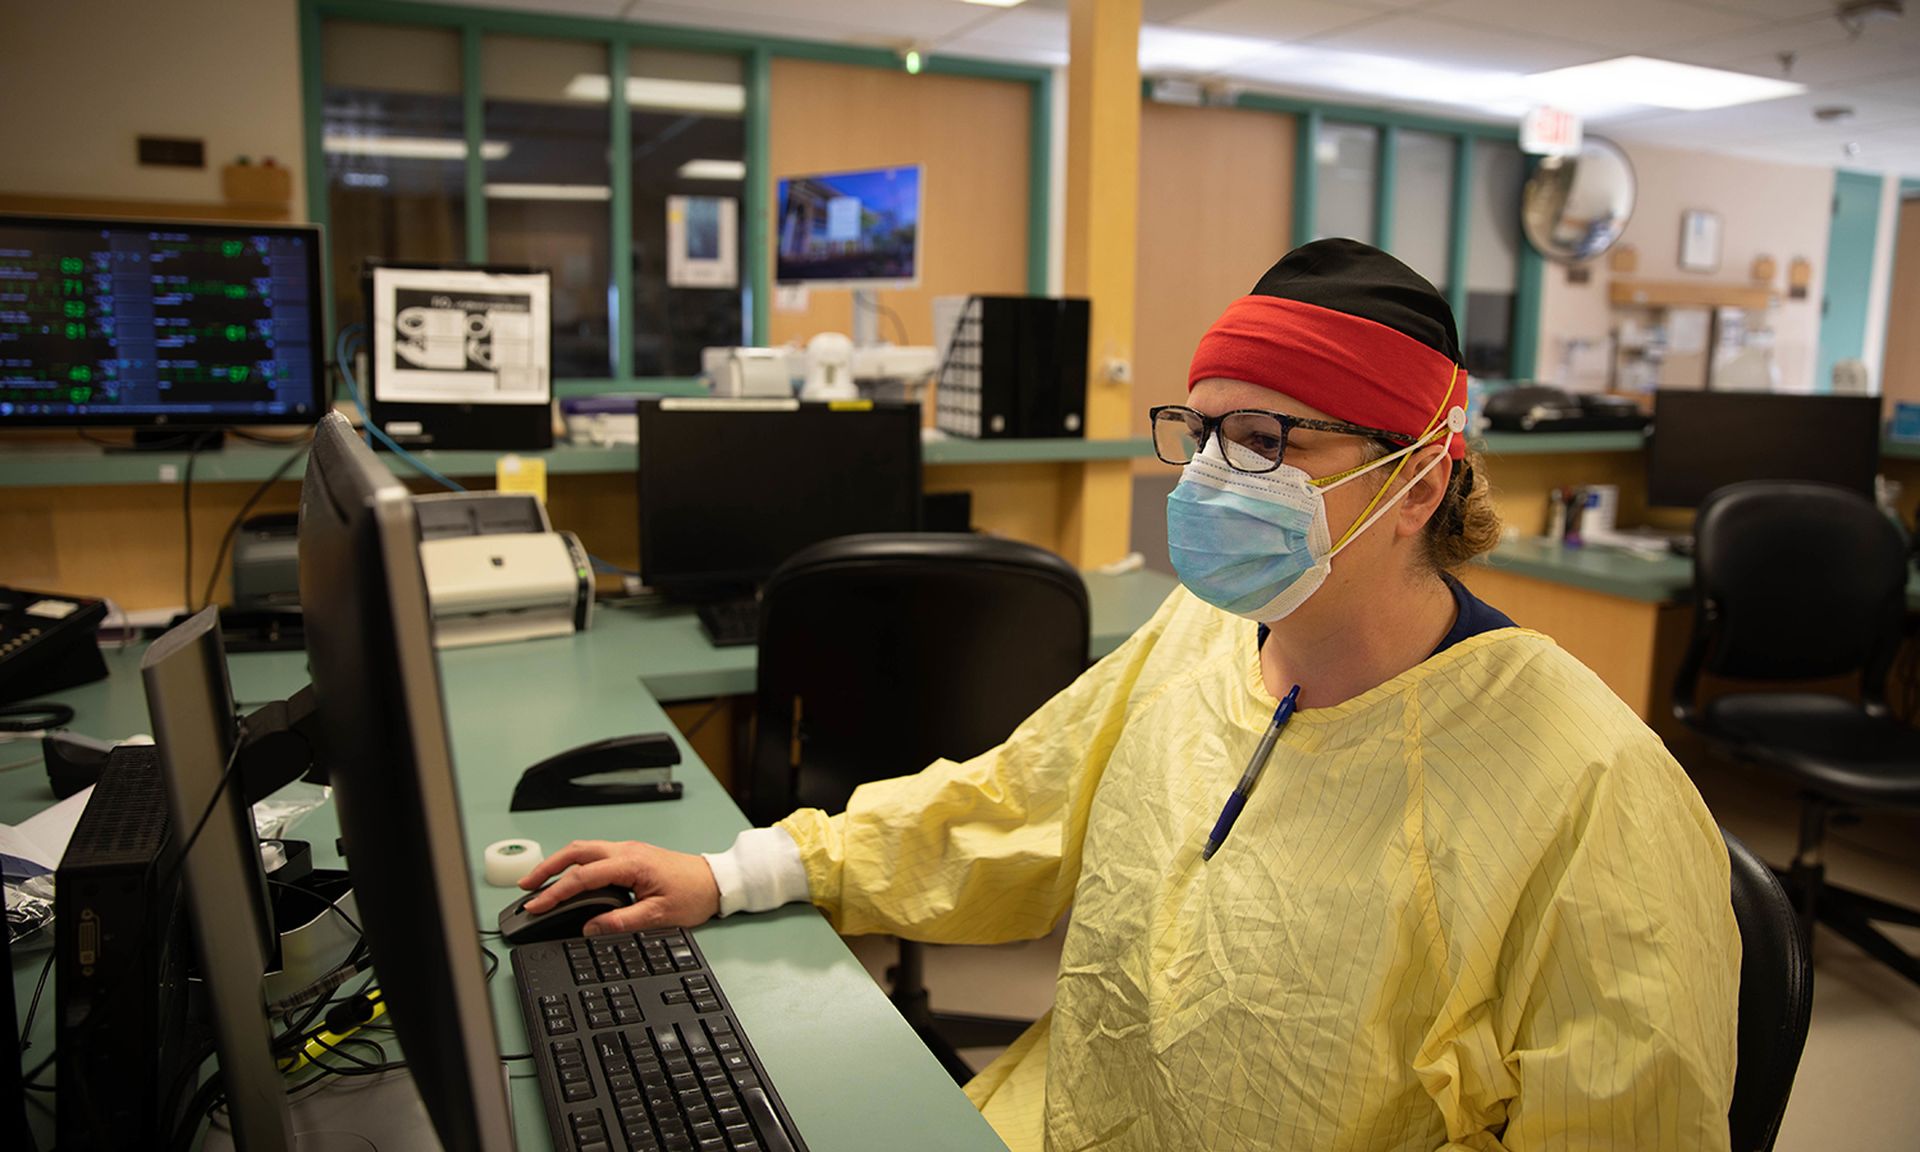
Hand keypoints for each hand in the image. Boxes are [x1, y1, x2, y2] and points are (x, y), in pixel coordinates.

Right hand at [517, 839, 720, 934]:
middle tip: (525, 886)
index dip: (555, 893)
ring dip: (559, 864)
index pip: (583, 877)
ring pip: (584, 850)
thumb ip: (621, 922)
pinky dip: (575, 865)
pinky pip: (595, 855)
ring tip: (539, 882)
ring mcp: (628, 850)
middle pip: (576, 852)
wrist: (715, 881)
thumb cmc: (693, 895)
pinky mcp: (631, 856)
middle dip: (547, 868)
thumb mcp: (658, 916)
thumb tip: (590, 928)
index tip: (536, 906)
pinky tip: (568, 878)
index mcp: (631, 863)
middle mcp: (626, 851)